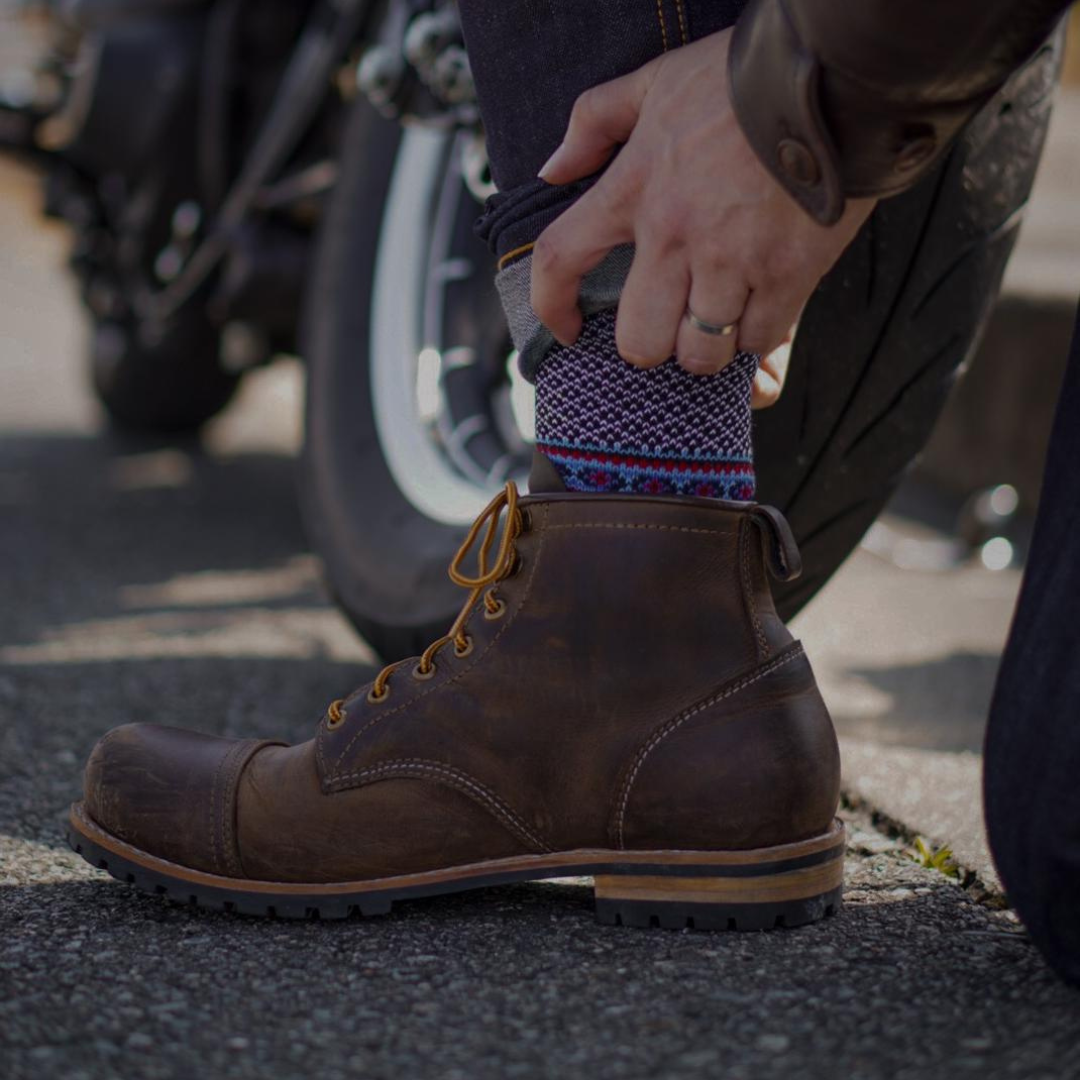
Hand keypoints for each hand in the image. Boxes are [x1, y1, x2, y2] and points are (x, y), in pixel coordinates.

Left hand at [534, 29, 875, 378]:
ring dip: (707, 349)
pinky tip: (762, 310)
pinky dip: (759, 337)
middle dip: (649, 349)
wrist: (835, 73)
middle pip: (639, 341)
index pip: (561, 259)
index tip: (567, 329)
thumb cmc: (743, 78)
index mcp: (634, 188)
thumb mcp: (656, 81)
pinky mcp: (787, 274)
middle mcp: (674, 235)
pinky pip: (760, 340)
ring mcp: (732, 260)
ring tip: (718, 324)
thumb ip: (594, 121)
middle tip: (668, 331)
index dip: (551, 305)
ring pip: (700, 353)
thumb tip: (553, 170)